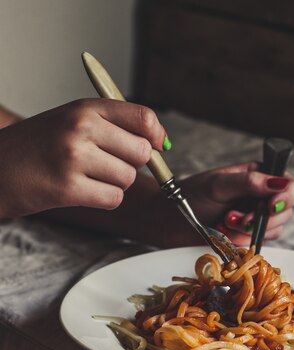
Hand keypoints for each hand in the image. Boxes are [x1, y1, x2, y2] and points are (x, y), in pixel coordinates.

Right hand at [0, 98, 167, 218]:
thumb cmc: (36, 147)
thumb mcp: (71, 121)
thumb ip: (113, 126)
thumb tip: (160, 143)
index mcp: (84, 108)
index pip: (143, 117)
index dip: (157, 135)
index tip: (158, 146)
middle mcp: (81, 128)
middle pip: (141, 152)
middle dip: (132, 164)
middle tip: (108, 166)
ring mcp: (74, 158)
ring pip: (127, 178)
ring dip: (115, 184)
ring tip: (88, 178)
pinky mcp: (68, 188)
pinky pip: (113, 198)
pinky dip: (104, 200)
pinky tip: (83, 192)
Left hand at [178, 161, 293, 246]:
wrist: (169, 220)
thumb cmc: (190, 195)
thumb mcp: (218, 184)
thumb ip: (249, 182)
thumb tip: (278, 184)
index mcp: (260, 175)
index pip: (292, 186)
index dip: (287, 197)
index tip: (271, 206)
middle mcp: (262, 196)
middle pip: (286, 211)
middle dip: (260, 219)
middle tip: (233, 217)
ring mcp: (256, 218)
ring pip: (274, 230)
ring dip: (247, 230)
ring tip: (223, 222)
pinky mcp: (246, 236)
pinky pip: (258, 243)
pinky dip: (241, 241)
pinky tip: (223, 233)